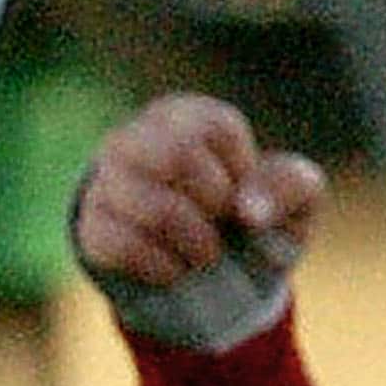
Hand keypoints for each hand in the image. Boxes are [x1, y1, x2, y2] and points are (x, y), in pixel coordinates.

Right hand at [74, 93, 324, 288]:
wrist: (207, 271)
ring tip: (204, 255)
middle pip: (176, 154)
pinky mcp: (91, 224)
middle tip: (224, 225)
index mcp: (187, 114)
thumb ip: (289, 186)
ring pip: (150, 205)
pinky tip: (174, 270)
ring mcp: (108, 179)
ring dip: (192, 244)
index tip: (243, 195)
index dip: (244, 174)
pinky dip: (161, 268)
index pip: (219, 127)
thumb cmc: (252, 216)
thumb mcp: (293, 198)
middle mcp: (139, 134)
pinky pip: (121, 245)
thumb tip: (247, 212)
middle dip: (214, 204)